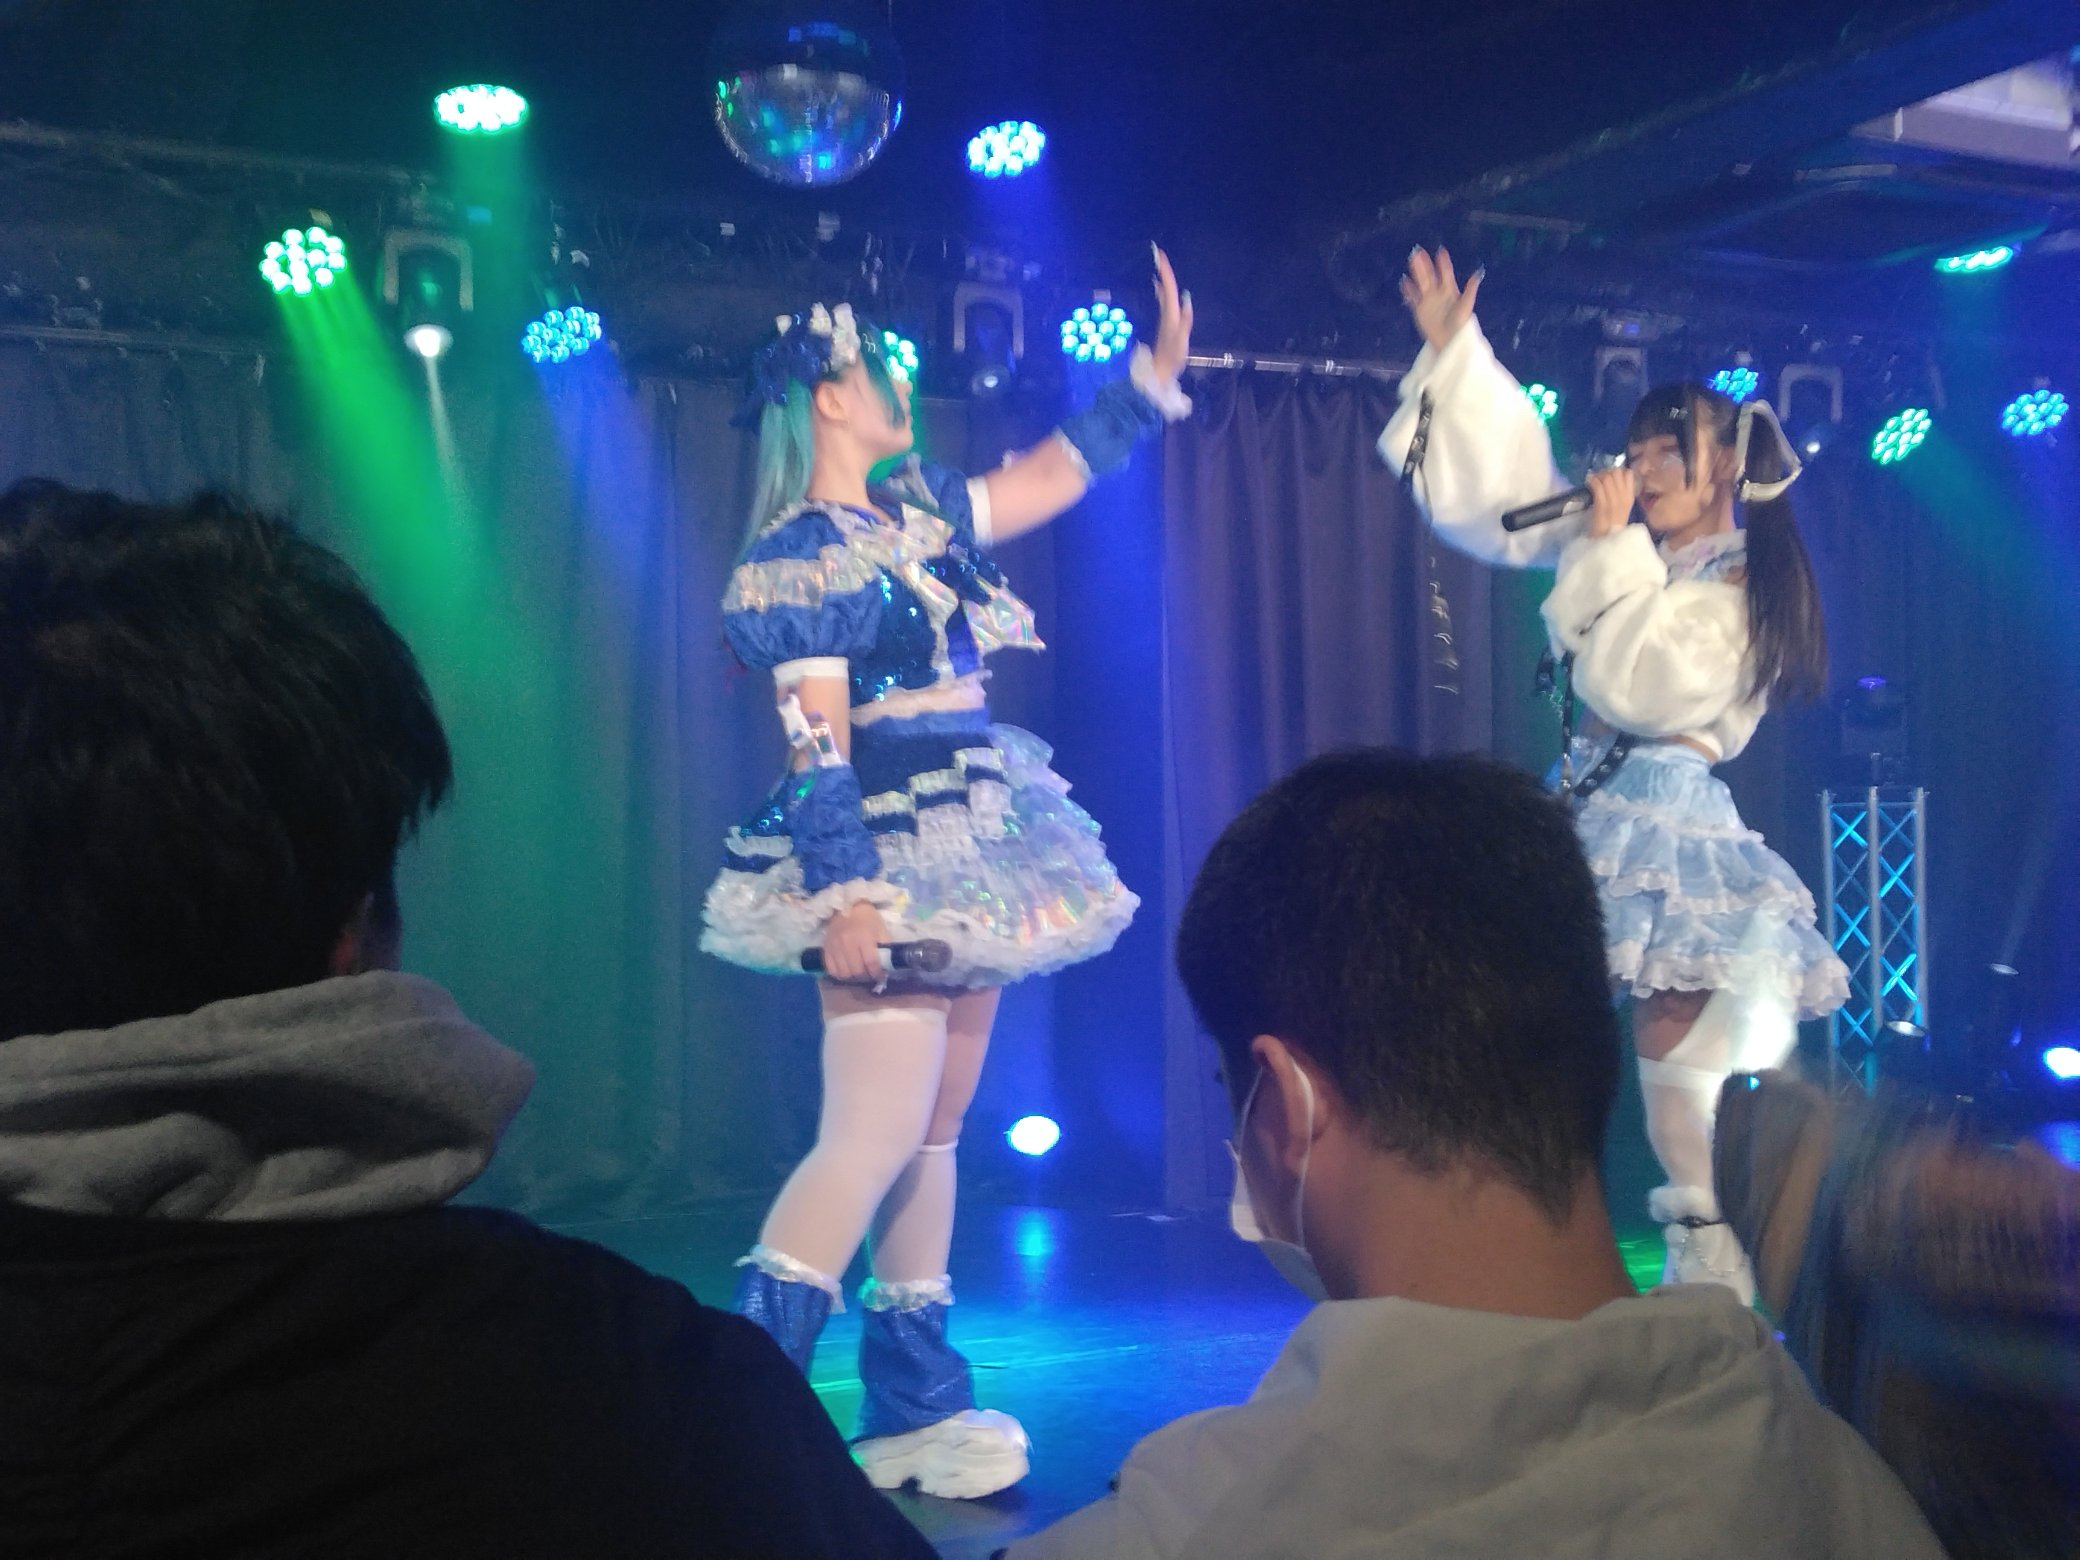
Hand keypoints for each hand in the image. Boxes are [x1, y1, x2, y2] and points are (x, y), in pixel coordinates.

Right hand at [820, 900, 889, 983]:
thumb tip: (887, 965)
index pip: (871, 962)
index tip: (880, 975)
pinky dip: (840, 974)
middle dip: (866, 976)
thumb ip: (885, 947)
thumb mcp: (881, 929)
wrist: (847, 905)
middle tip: (869, 975)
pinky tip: (846, 971)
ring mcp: (835, 947)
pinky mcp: (826, 949)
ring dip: (853, 977)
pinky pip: (831, 969)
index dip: (877, 973)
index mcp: (864, 937)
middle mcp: (848, 943)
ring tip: (858, 974)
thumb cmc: (867, 918)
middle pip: (857, 971)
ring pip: (844, 973)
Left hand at [1150, 244, 1193, 382]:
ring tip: (1161, 266)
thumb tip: (1186, 297)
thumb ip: (1185, 319)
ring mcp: (1165, 318)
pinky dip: (1162, 291)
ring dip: (1163, 279)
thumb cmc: (1172, 357)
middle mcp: (1167, 313)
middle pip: (1165, 288)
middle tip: (1160, 254)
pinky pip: (1164, 301)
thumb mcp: (1182, 339)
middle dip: (1163, 271)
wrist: (1159, 370)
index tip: (1161, 256)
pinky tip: (1159, 288)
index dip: (1166, 272)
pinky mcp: (1165, 323)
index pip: (1169, 288)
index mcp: (1171, 314)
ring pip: (1164, 293)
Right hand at [1399, 246, 1481, 352]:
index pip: (1446, 273)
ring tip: (1411, 260)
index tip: (1441, 251)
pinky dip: (1408, 290)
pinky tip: (1404, 281)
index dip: (1443, 263)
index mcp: (1450, 290)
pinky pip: (1412, 297)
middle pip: (1430, 275)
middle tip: (1418, 251)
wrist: (1450, 341)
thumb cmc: (1460, 324)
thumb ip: (1470, 290)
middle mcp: (1438, 293)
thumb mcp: (1467, 306)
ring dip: (1416, 272)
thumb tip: (1478, 274)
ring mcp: (1428, 301)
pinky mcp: (1419, 310)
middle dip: (1424, 264)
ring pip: (1420, 283)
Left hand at [1586, 466, 1637, 537]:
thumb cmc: (1613, 526)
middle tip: (1598, 476)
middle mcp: (1624, 497)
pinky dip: (1591, 481)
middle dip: (1606, 471)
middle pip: (1617, 473)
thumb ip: (1620, 494)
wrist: (1609, 541)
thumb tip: (1611, 481)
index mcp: (1630, 497)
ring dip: (1598, 475)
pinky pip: (1597, 485)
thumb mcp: (1622, 508)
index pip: (1628, 474)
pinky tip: (1588, 483)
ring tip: (1593, 480)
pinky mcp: (1602, 505)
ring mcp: (1613, 500)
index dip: (1617, 470)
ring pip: (1607, 477)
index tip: (1609, 474)